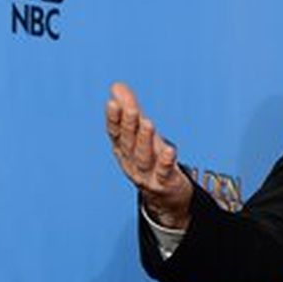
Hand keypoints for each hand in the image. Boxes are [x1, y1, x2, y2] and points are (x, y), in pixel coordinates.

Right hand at [105, 82, 192, 228]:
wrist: (165, 195)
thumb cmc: (152, 159)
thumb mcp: (140, 135)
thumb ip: (130, 110)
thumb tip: (117, 86)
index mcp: (123, 149)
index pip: (115, 133)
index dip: (113, 119)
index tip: (113, 103)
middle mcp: (131, 162)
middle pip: (128, 143)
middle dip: (129, 126)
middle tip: (131, 109)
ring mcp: (146, 174)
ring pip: (143, 157)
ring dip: (145, 140)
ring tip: (148, 124)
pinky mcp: (163, 183)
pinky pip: (164, 172)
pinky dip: (165, 161)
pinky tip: (170, 150)